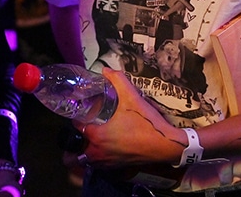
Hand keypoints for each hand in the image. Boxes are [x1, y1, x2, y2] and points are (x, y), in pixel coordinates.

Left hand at [69, 69, 185, 169]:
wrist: (165, 145)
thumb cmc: (145, 122)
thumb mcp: (131, 97)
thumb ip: (117, 80)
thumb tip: (106, 70)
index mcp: (96, 136)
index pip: (76, 125)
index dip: (78, 116)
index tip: (84, 110)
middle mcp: (97, 153)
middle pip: (76, 147)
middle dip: (77, 137)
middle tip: (86, 125)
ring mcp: (106, 163)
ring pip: (86, 159)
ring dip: (84, 150)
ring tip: (92, 136)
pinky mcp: (115, 169)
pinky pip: (98, 165)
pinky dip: (97, 158)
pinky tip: (106, 146)